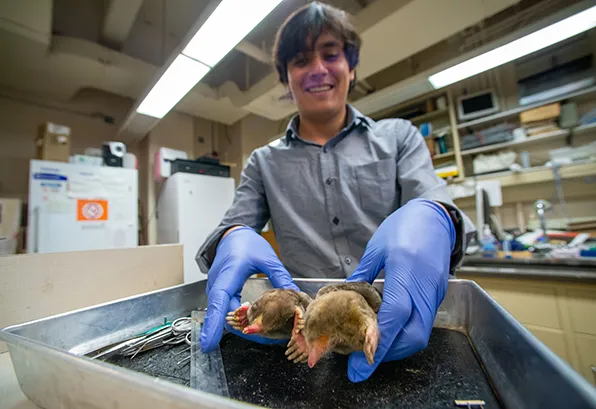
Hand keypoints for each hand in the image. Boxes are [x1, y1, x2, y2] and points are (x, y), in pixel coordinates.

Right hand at [200, 226, 298, 351]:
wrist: (233, 234)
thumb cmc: (247, 243)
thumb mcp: (267, 257)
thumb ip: (279, 276)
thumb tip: (294, 294)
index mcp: (228, 274)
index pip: (218, 303)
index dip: (213, 324)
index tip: (209, 344)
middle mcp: (217, 284)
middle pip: (223, 314)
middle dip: (242, 329)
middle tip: (266, 338)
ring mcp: (217, 288)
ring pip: (225, 313)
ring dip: (242, 324)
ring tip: (264, 331)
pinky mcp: (221, 290)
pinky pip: (227, 308)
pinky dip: (240, 317)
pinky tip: (254, 320)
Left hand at [345, 199, 454, 381]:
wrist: (435, 216)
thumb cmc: (404, 226)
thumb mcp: (377, 247)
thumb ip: (363, 274)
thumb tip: (346, 295)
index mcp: (405, 271)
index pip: (395, 314)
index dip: (378, 341)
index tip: (361, 363)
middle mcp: (423, 287)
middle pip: (412, 335)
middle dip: (388, 354)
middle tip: (363, 360)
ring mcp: (434, 293)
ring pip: (420, 333)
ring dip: (397, 346)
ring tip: (372, 348)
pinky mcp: (438, 295)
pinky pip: (424, 323)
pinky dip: (406, 333)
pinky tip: (389, 331)